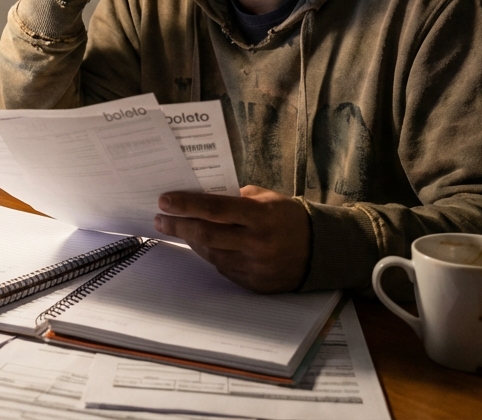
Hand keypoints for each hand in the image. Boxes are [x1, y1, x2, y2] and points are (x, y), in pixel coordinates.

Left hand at [154, 186, 312, 292]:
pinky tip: (203, 244)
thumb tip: (202, 196)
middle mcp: (256, 243)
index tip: (164, 200)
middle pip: (206, 234)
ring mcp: (255, 266)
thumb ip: (237, 197)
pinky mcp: (254, 284)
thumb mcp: (268, 199)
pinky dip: (211, 254)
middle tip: (160, 219)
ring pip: (211, 254)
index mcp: (261, 216)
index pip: (215, 208)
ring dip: (190, 241)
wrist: (322, 252)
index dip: (186, 205)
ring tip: (178, 229)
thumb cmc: (290, 218)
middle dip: (178, 225)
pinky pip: (223, 268)